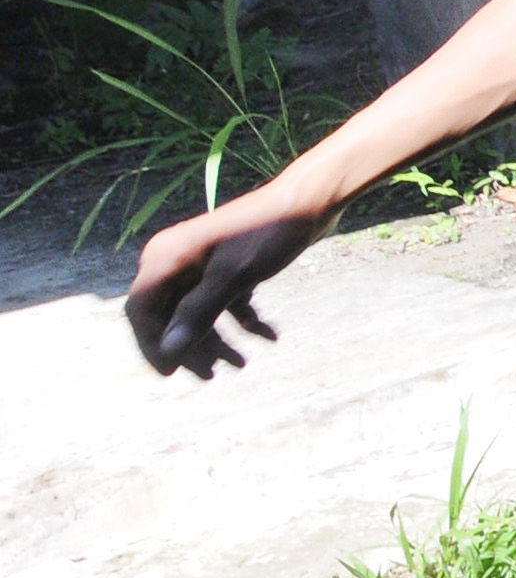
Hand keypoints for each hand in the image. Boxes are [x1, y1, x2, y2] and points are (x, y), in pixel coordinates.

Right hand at [129, 188, 325, 377]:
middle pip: (170, 315)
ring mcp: (202, 262)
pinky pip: (225, 301)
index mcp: (166, 257)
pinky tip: (270, 337)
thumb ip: (198, 313)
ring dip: (217, 339)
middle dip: (190, 347)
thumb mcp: (234, 277)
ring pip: (198, 312)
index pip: (141, 312)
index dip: (151, 345)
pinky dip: (244, 321)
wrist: (311, 201)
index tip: (172, 374)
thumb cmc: (269, 233)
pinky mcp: (228, 266)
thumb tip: (168, 351)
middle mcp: (177, 258)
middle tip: (211, 376)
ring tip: (242, 364)